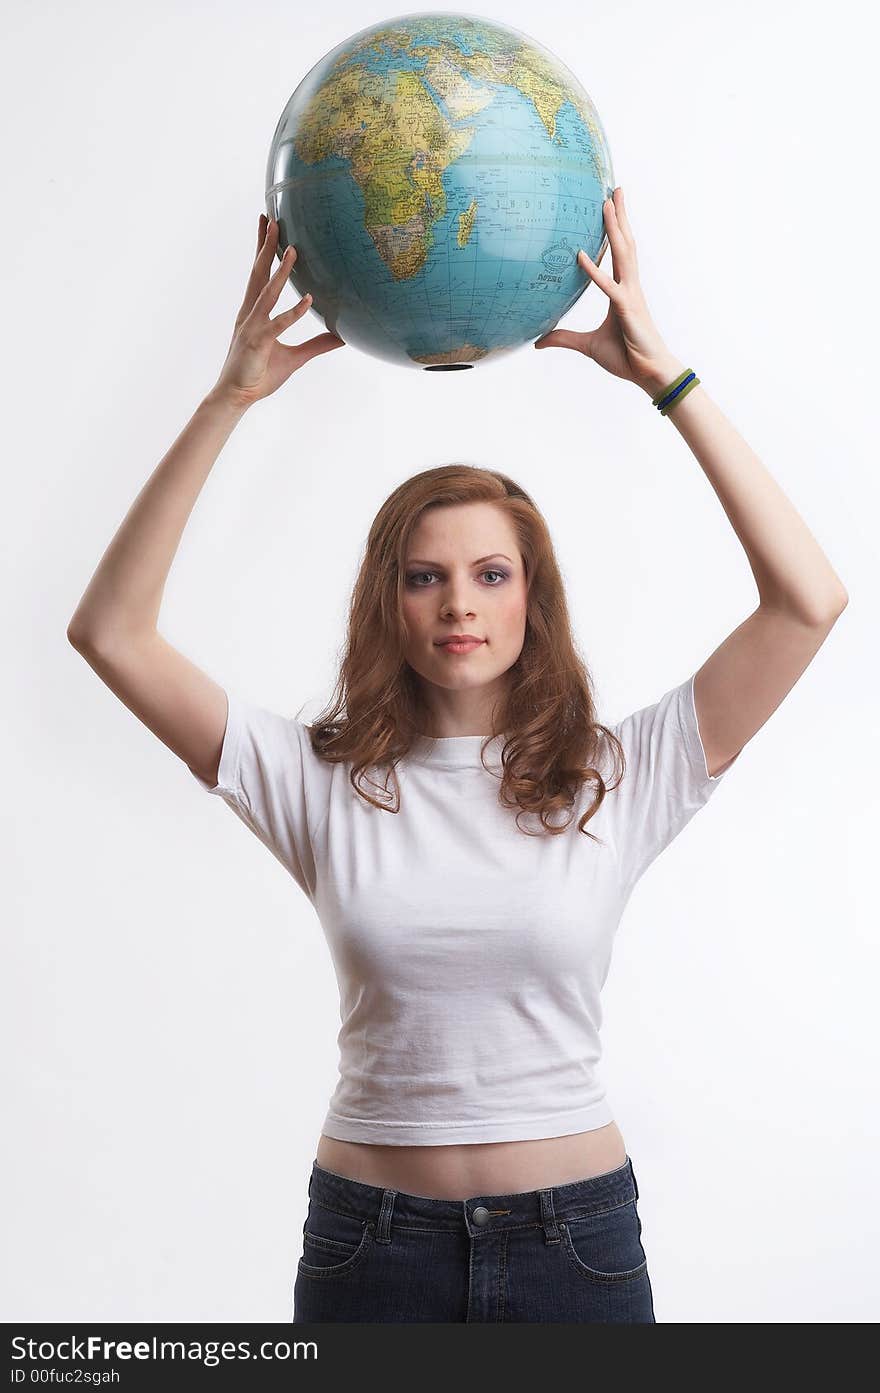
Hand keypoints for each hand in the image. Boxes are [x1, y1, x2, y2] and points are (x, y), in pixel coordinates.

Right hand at [211, 214, 345, 407]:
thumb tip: (341, 337)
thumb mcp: (294, 358)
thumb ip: (316, 344)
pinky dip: (294, 312)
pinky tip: (309, 300)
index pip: (259, 274)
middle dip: (264, 246)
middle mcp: (250, 314)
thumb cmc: (258, 375)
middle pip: (258, 273)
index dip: (262, 248)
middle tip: (272, 219)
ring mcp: (252, 327)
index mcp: (254, 312)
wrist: (236, 397)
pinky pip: (278, 324)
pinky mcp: (258, 343)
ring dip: (281, 272)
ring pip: (268, 293)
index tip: (266, 223)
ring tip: (293, 250)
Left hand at [534, 187, 679, 394]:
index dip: (615, 231)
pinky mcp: (626, 310)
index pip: (619, 254)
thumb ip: (564, 339)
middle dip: (619, 216)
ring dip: (615, 227)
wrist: (649, 374)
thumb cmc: (627, 358)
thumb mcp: (587, 346)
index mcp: (623, 291)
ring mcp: (629, 295)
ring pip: (623, 254)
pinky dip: (594, 271)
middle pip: (625, 244)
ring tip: (609, 201)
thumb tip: (539, 340)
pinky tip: (580, 255)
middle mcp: (629, 287)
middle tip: (614, 189)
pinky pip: (607, 287)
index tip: (610, 208)